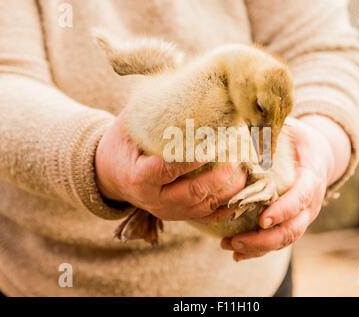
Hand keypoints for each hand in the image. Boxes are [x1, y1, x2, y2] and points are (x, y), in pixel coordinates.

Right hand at [95, 113, 246, 220]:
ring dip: (229, 189)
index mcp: (138, 177)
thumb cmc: (123, 144)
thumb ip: (153, 111)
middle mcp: (154, 199)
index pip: (167, 170)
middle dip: (220, 175)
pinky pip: (207, 217)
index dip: (191, 161)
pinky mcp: (179, 216)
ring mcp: (168, 211)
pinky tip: (243, 190)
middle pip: (193, 193)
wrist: (112, 175)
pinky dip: (228, 206)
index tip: (213, 147)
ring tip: (246, 168)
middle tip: (239, 154)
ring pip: (204, 206)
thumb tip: (184, 81)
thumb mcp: (129, 124)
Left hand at [221, 114, 350, 260]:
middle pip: (294, 227)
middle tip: (237, 240)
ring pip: (285, 239)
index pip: (302, 196)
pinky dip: (259, 250)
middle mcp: (311, 201)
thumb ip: (274, 128)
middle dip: (265, 238)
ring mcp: (303, 215)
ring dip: (258, 248)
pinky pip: (279, 240)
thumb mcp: (292, 128)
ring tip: (230, 247)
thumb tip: (249, 118)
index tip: (263, 220)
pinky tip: (238, 253)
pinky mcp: (292, 221)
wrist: (317, 155)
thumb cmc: (299, 139)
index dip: (284, 210)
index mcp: (312, 176)